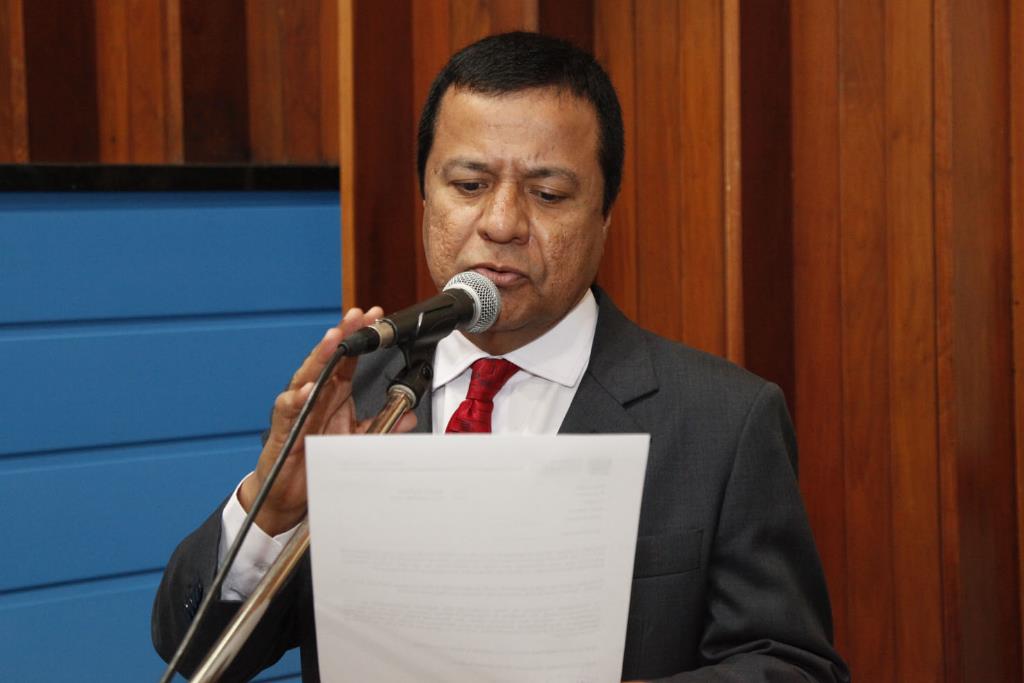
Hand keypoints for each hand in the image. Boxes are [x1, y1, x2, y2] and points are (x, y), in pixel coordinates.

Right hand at [238, 306, 417, 534]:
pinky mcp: (284, 430)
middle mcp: (316, 396)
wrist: (289, 493)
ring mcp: (298, 410)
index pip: (348, 359)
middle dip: (342, 335)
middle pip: (328, 359)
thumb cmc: (317, 459)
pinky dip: (297, 400)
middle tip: (356, 316)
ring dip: (319, 357)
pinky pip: (289, 411)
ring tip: (333, 338)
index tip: (375, 317)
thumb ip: (383, 426)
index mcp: (334, 394)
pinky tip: (307, 389)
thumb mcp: (358, 441)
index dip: (360, 338)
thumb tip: (410, 416)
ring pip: (307, 377)